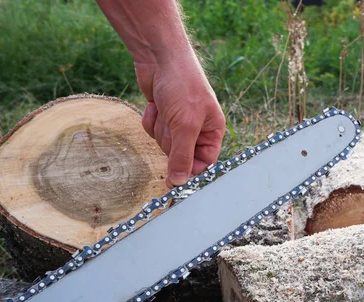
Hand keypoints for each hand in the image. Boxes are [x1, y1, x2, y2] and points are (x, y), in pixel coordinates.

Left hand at [135, 55, 225, 187]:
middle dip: (170, 140)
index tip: (172, 181)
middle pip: (180, 155)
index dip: (189, 170)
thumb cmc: (182, 86)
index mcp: (212, 131)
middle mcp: (197, 128)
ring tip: (165, 109)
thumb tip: (180, 182)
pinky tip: (155, 104)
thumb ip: (182, 156)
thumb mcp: (185, 125)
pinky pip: (152, 131)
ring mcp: (177, 122)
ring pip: (163, 143)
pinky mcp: (162, 115)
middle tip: (172, 123)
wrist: (160, 57)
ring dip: (160, 128)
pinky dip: (150, 119)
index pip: (204, 162)